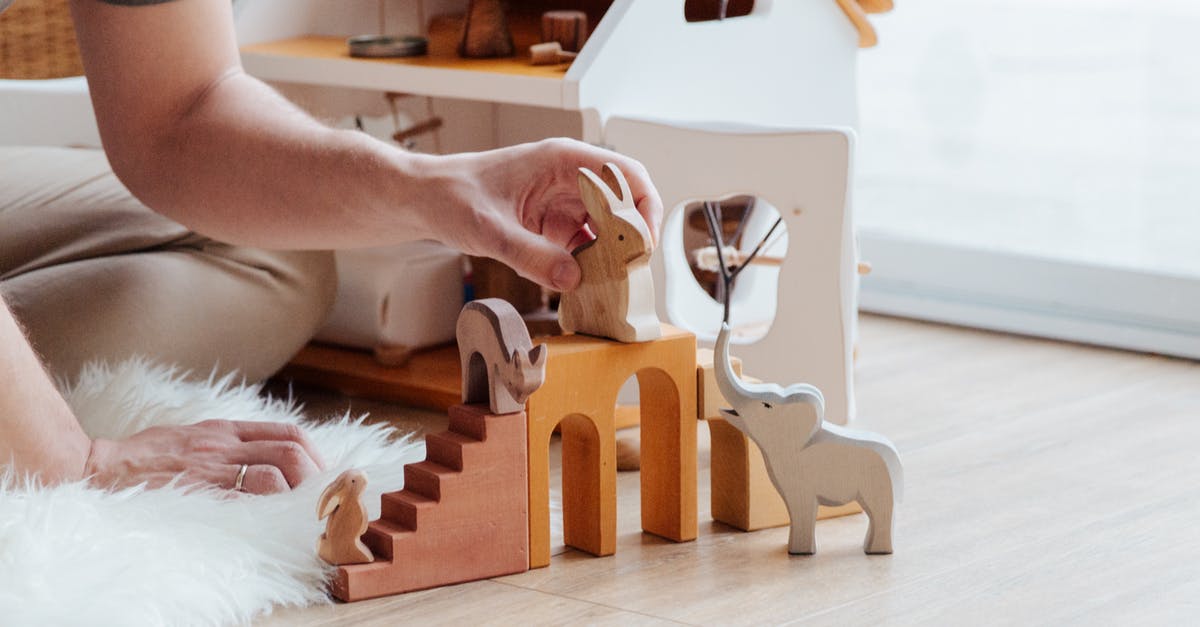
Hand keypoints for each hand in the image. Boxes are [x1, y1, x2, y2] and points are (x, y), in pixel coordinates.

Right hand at [84, 420, 324, 494]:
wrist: (96, 467)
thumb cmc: (144, 457)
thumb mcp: (192, 435)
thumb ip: (228, 444)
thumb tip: (266, 461)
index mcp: (225, 430)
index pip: (287, 432)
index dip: (314, 454)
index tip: (323, 475)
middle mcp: (223, 445)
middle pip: (290, 451)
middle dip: (314, 476)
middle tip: (320, 499)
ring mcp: (209, 468)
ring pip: (273, 474)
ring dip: (294, 495)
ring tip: (299, 514)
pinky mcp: (194, 491)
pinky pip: (241, 500)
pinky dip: (264, 511)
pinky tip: (271, 524)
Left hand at [432, 138, 663, 290]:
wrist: (423, 200)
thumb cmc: (452, 197)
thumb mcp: (489, 230)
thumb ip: (531, 255)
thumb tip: (573, 279)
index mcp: (562, 160)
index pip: (626, 175)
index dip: (644, 208)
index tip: (643, 245)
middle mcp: (570, 177)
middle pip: (624, 204)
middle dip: (630, 239)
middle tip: (628, 275)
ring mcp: (563, 200)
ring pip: (607, 228)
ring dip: (610, 256)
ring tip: (607, 286)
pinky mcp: (552, 223)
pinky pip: (584, 244)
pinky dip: (588, 264)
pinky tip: (583, 286)